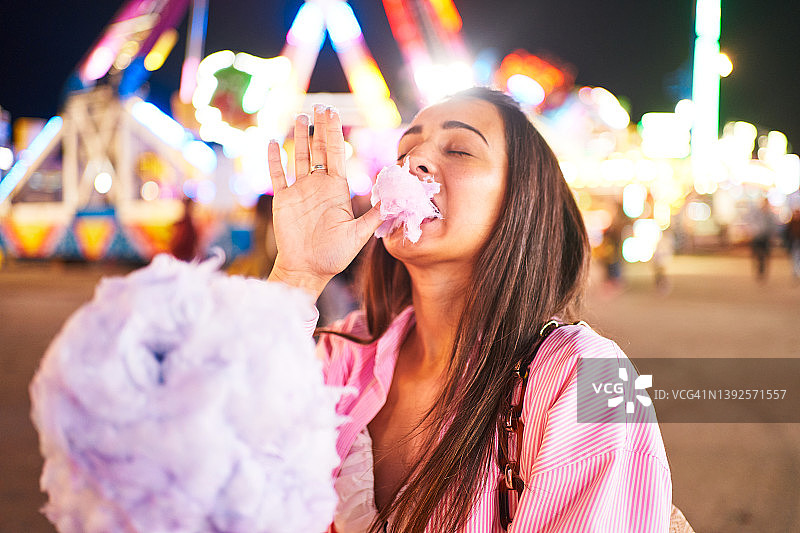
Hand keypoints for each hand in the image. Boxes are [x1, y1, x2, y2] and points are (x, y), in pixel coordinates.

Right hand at [267, 105, 381, 298]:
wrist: (308, 270)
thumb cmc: (334, 256)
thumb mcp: (359, 235)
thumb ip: (375, 216)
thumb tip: (395, 200)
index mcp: (337, 190)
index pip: (337, 154)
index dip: (335, 133)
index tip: (334, 114)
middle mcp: (318, 186)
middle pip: (319, 149)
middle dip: (320, 128)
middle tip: (320, 106)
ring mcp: (300, 191)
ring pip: (299, 157)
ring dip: (298, 137)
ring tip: (299, 116)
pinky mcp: (283, 200)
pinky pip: (278, 176)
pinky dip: (275, 160)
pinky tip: (273, 143)